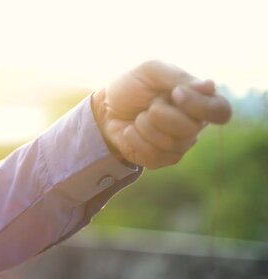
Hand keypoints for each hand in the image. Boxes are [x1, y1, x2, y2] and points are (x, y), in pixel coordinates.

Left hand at [92, 60, 231, 168]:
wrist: (106, 108)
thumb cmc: (132, 87)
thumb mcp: (151, 71)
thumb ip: (177, 76)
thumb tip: (209, 87)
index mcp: (198, 100)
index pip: (220, 111)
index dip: (199, 106)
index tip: (175, 94)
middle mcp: (194, 124)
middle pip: (190, 130)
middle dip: (161, 116)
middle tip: (150, 106)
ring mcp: (179, 145)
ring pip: (171, 144)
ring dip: (145, 126)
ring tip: (139, 117)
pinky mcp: (161, 159)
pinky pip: (153, 156)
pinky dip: (135, 140)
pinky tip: (131, 131)